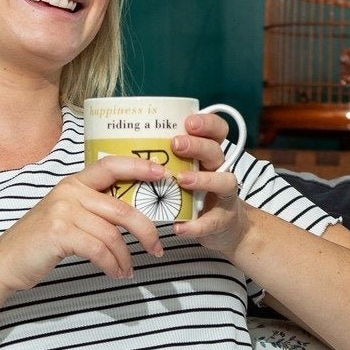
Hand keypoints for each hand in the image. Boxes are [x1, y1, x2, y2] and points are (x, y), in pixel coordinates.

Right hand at [0, 156, 169, 290]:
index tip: (163, 174)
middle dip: (146, 231)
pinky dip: (112, 265)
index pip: (111, 166)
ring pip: (112, 234)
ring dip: (126, 257)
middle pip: (122, 209)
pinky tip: (114, 273)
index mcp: (73, 184)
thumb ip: (91, 209)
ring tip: (127, 270)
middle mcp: (69, 192)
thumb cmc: (38, 242)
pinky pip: (100, 250)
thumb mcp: (64, 216)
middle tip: (157, 248)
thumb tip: (130, 217)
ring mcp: (63, 211)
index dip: (139, 167)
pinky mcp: (60, 233)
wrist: (4, 262)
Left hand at [169, 111, 247, 254]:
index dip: (207, 123)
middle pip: (216, 151)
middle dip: (198, 145)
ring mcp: (225, 195)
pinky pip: (212, 220)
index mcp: (209, 155)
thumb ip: (165, 161)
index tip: (188, 121)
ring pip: (225, 181)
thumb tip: (125, 148)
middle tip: (176, 144)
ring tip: (181, 180)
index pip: (217, 131)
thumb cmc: (196, 194)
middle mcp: (220, 170)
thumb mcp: (184, 172)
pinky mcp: (224, 219)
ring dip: (203, 179)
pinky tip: (178, 227)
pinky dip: (196, 225)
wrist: (224, 227)